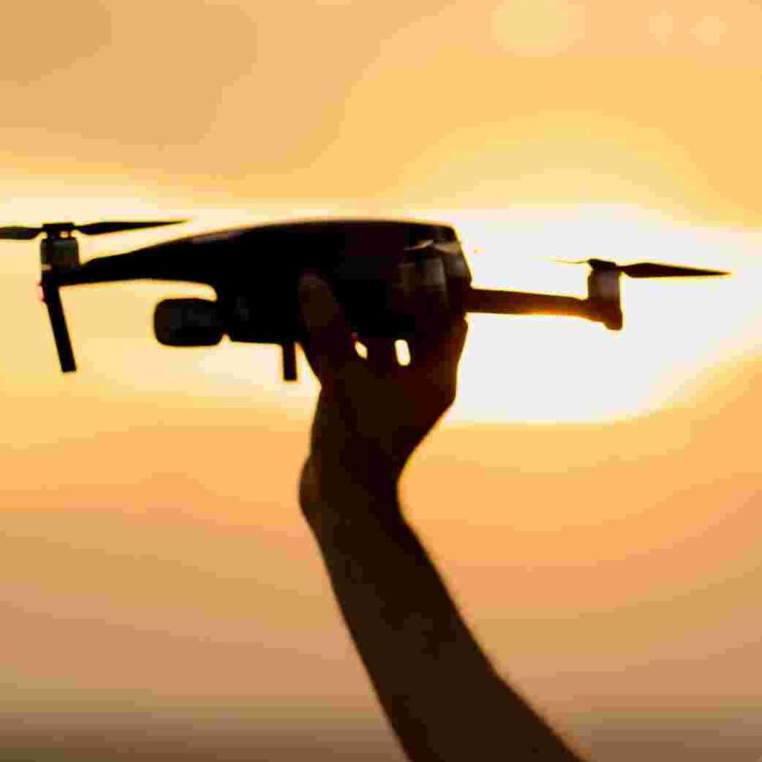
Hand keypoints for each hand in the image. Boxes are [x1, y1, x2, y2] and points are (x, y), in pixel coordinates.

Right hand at [295, 263, 465, 512]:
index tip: (421, 261)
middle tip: (370, 268)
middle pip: (412, 330)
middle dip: (391, 301)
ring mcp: (390, 398)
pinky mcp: (362, 408)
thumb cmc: (359, 443)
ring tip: (336, 288)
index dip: (438, 291)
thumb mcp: (344, 377)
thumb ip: (331, 328)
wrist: (341, 500)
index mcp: (436, 377)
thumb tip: (313, 282)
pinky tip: (310, 323)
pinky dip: (336, 347)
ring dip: (358, 322)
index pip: (450, 321)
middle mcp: (420, 386)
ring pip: (378, 348)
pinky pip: (353, 367)